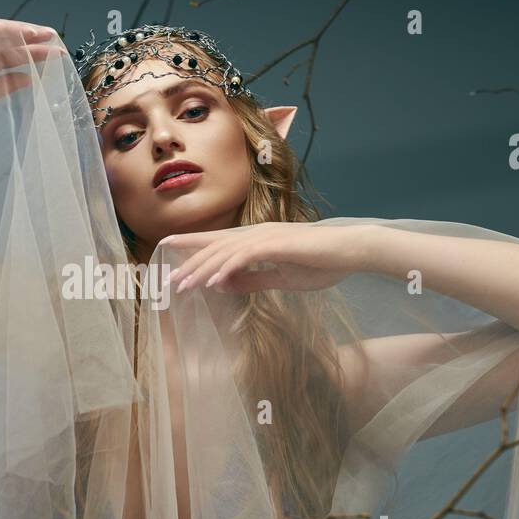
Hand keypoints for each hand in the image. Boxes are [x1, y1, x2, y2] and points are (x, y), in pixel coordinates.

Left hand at [159, 221, 370, 294]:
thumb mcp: (281, 278)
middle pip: (214, 246)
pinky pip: (246, 257)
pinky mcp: (278, 244)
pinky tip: (214, 282)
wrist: (352, 251)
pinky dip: (228, 268)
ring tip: (184, 285)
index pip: (217, 241)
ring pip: (224, 252)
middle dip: (189, 263)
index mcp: (257, 239)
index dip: (191, 244)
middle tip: (169, 282)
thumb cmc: (322, 264)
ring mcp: (267, 236)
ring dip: (202, 269)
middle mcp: (257, 233)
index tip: (166, 248)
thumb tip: (224, 285)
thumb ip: (252, 280)